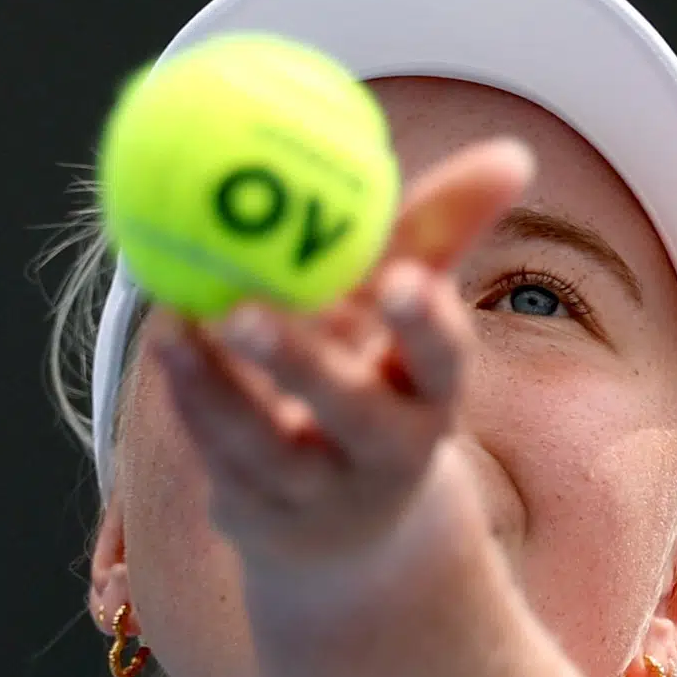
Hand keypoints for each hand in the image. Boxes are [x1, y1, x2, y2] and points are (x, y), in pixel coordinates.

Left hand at [149, 139, 534, 576]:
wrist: (348, 521)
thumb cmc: (380, 375)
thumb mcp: (407, 311)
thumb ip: (443, 231)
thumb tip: (512, 154)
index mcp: (433, 397)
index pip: (443, 363)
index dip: (425, 326)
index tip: (399, 279)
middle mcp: (386, 454)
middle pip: (351, 414)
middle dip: (302, 367)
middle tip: (244, 312)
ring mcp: (320, 494)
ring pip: (267, 447)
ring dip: (216, 388)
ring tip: (173, 324)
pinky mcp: (260, 518)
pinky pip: (220, 461)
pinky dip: (191, 404)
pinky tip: (164, 346)